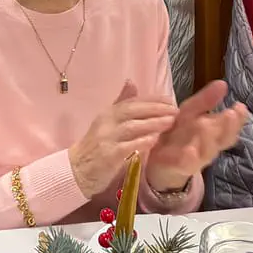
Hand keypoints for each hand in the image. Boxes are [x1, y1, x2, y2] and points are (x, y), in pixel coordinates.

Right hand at [67, 80, 180, 197]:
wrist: (77, 170)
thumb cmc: (96, 146)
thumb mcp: (107, 122)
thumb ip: (121, 104)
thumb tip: (132, 82)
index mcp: (108, 113)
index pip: (131, 101)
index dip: (152, 99)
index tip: (170, 99)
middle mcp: (106, 122)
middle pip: (132, 110)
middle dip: (155, 109)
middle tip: (175, 110)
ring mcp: (106, 138)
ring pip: (132, 126)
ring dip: (153, 123)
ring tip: (170, 122)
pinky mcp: (108, 155)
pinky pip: (128, 146)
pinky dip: (142, 141)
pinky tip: (155, 140)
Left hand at [147, 81, 252, 189]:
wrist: (160, 164)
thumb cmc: (179, 135)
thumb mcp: (190, 113)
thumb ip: (206, 100)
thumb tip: (223, 83)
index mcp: (211, 133)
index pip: (229, 127)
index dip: (237, 119)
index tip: (241, 107)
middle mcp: (206, 146)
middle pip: (220, 138)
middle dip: (227, 127)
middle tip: (232, 113)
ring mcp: (193, 158)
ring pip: (205, 151)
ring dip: (208, 139)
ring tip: (208, 125)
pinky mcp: (177, 166)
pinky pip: (185, 163)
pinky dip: (189, 158)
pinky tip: (190, 151)